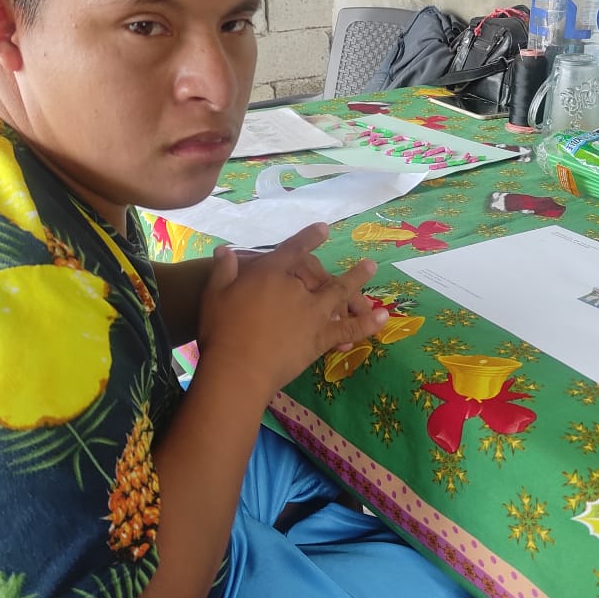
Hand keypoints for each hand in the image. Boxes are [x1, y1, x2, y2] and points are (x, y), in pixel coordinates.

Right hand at [196, 223, 387, 393]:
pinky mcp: (320, 338)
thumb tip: (225, 250)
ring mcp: (312, 313)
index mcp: (270, 273)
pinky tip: (383, 317)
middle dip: (341, 266)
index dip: (309, 239)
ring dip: (359, 282)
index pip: (293, 250)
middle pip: (323, 273)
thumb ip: (223, 270)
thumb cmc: (220, 330)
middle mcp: (296, 288)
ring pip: (340, 293)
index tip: (324, 229)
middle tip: (364, 261)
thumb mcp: (215, 294)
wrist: (237, 367)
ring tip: (372, 272)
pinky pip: (349, 329)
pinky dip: (367, 324)